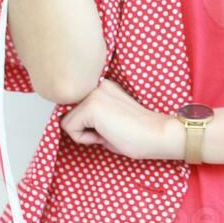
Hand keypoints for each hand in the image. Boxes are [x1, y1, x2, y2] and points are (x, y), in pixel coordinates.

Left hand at [59, 79, 183, 161]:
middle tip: (106, 131)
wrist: (157, 135)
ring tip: (106, 133)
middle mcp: (96, 84)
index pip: (74, 104)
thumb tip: (69, 122)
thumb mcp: (108, 119)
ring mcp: (93, 93)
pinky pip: (69, 128)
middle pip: (67, 111)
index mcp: (102, 85)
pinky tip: (104, 136)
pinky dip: (83, 138)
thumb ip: (89, 115)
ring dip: (82, 133)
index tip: (105, 129)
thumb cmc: (137, 134)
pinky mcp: (91, 106)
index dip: (84, 123)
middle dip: (81, 127)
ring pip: (66, 119)